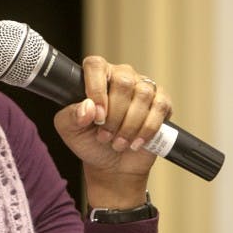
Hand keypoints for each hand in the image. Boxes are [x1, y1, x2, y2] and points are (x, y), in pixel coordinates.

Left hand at [52, 56, 173, 208]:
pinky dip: (147, 129)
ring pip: (142, 95)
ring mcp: (143, 88)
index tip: (97, 117)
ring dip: (129, 126)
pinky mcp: (162, 102)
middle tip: (105, 135)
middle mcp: (121, 76)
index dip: (96, 90)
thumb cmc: (90, 142)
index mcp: (96, 76)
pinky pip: (160, 107)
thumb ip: (71, 116)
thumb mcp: (70, 131)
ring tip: (118, 142)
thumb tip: (88, 107)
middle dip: (114, 115)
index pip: (95, 65)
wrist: (113, 166)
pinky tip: (136, 142)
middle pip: (123, 82)